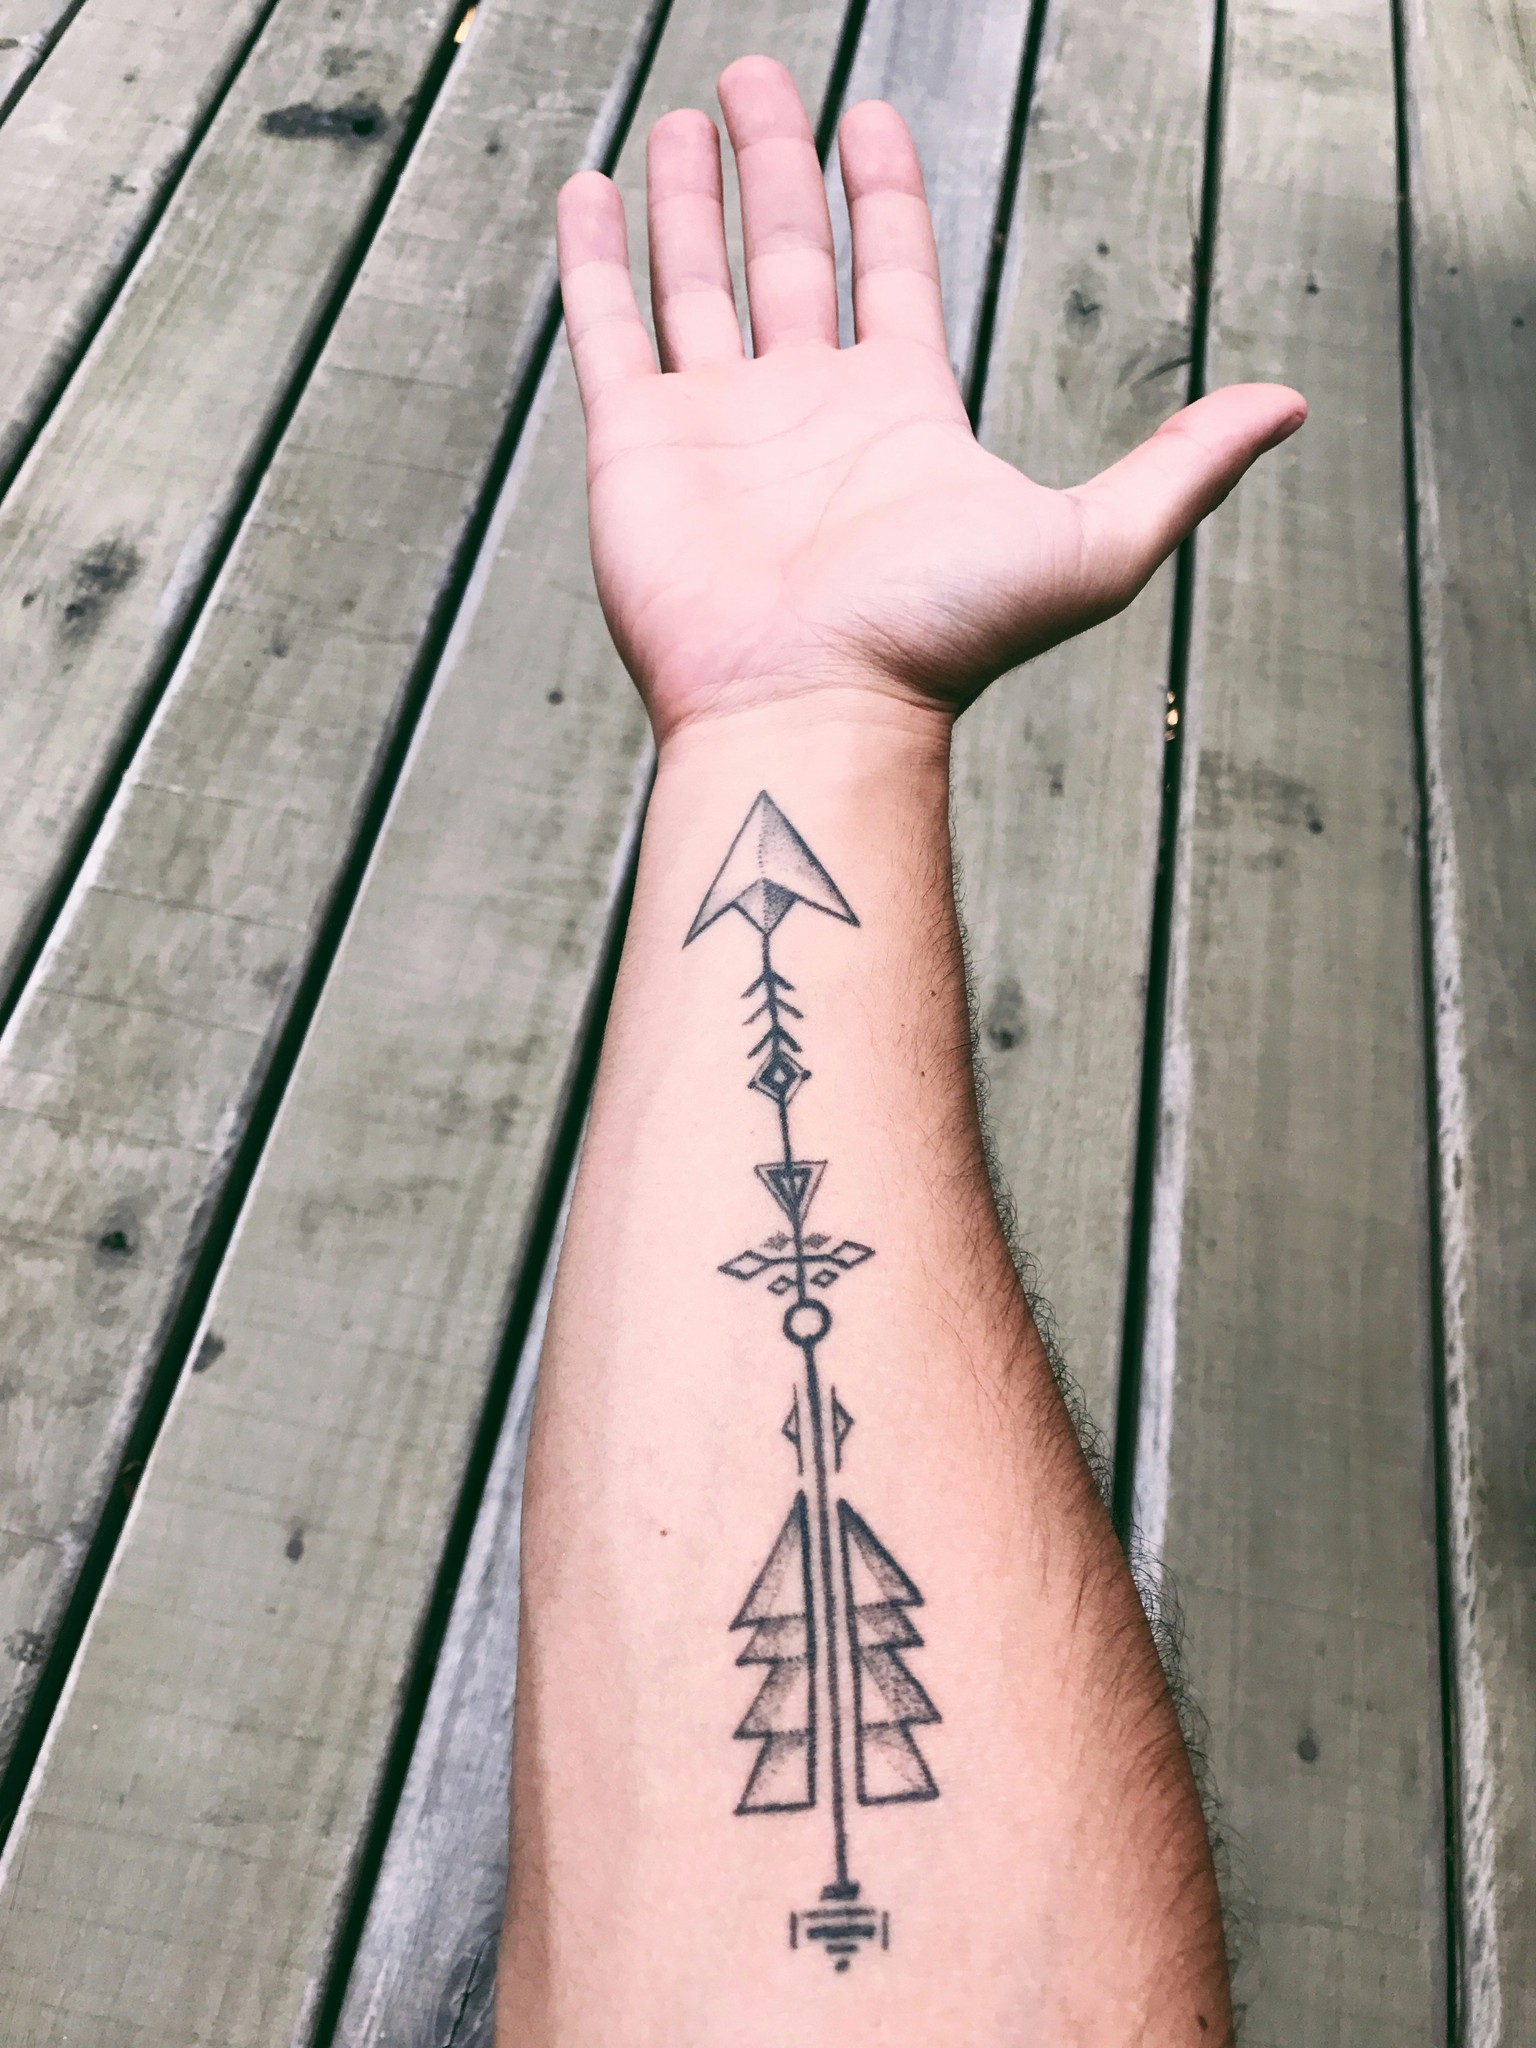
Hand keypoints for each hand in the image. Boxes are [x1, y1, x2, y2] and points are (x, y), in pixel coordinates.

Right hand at [556, 56, 1303, 743]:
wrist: (813, 708)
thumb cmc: (940, 640)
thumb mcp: (1094, 542)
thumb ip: (1182, 467)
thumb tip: (1290, 405)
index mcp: (899, 408)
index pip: (892, 267)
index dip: (884, 191)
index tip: (869, 120)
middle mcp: (806, 406)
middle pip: (790, 254)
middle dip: (777, 165)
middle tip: (762, 79)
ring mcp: (716, 423)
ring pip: (698, 279)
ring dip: (692, 198)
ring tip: (690, 118)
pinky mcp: (635, 445)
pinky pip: (609, 332)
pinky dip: (597, 260)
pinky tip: (594, 189)